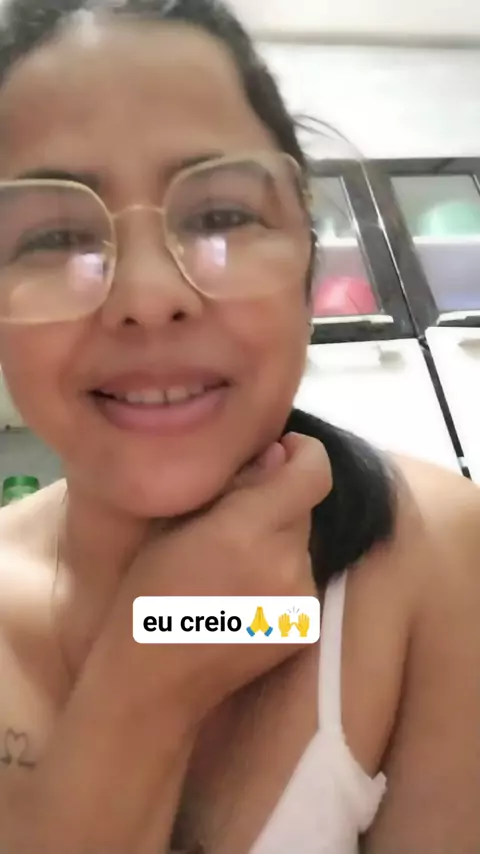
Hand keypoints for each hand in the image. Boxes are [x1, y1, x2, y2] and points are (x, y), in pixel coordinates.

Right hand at [92, 433, 331, 726]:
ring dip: (278, 539)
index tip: (283, 452)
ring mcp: (301, 600)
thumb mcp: (174, 525)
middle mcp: (287, 563)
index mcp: (249, 530)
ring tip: (232, 564)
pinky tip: (242, 595)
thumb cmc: (147, 594)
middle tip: (235, 517)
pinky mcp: (305, 627)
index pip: (314, 472)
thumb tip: (276, 454)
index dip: (304, 453)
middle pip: (305, 506)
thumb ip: (232, 484)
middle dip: (278, 500)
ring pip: (302, 543)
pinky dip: (280, 574)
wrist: (153, 680)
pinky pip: (301, 578)